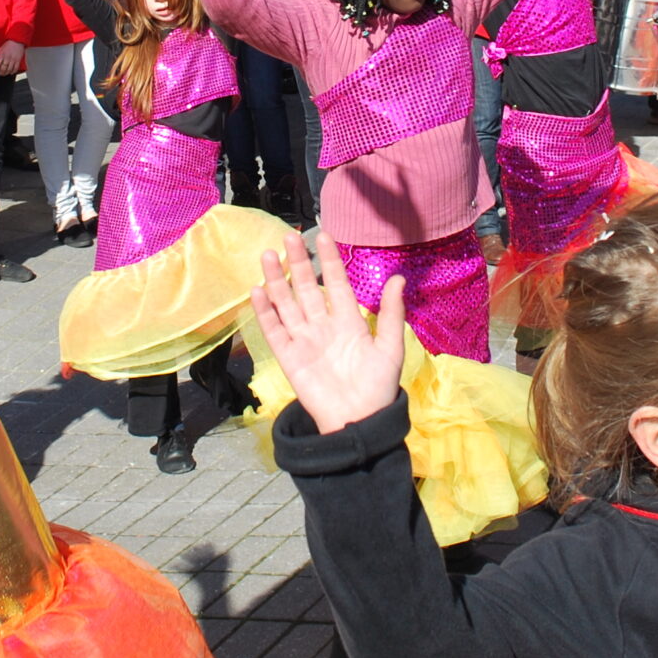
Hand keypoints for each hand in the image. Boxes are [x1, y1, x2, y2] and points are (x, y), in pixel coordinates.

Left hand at [0, 40, 25, 76]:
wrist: (17, 41)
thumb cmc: (7, 45)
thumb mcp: (0, 49)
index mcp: (1, 55)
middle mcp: (7, 58)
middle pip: (3, 69)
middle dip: (0, 73)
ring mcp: (13, 60)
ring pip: (9, 70)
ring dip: (6, 73)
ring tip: (4, 74)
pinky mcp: (18, 60)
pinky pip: (15, 68)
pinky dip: (13, 72)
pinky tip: (11, 72)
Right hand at [249, 234, 406, 435]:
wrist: (359, 421)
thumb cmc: (378, 387)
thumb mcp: (390, 347)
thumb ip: (391, 314)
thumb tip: (399, 278)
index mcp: (348, 322)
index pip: (336, 284)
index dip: (329, 261)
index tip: (324, 236)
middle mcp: (323, 327)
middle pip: (306, 288)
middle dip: (298, 263)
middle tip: (289, 236)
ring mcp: (304, 341)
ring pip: (286, 304)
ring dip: (277, 280)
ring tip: (268, 255)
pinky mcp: (288, 357)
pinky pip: (274, 330)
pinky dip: (265, 312)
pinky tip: (258, 290)